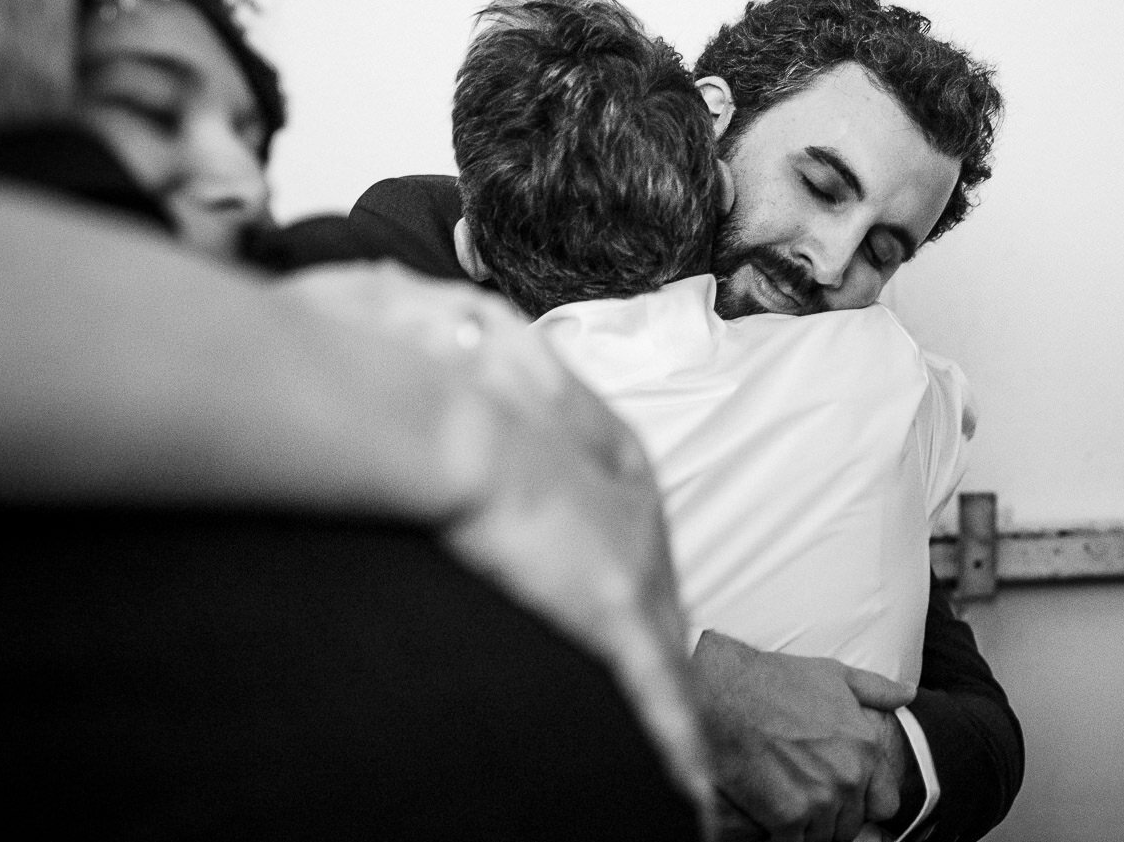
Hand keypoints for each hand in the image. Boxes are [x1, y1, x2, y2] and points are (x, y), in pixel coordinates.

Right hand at [278, 261, 709, 808]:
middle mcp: (634, 505)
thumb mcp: (457, 361)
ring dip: (670, 696)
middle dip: (656, 632)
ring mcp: (630, 558)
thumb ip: (462, 362)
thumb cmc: (438, 381)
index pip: (630, 515)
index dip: (627, 560)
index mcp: (605, 447)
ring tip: (680, 751)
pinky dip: (673, 739)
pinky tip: (688, 786)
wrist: (436, 410)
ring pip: (665, 643)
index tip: (623, 594)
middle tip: (658, 683)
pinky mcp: (613, 610)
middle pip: (658, 584)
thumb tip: (439, 338)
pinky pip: (655, 692)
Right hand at [692, 630, 914, 841]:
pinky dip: (782, 834)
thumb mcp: (832, 675)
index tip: (838, 792)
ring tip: (784, 801)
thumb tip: (907, 694)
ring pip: (823, 836)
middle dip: (830, 814)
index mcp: (866, 748)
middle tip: (802, 793)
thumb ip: (876, 689)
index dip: (861, 800)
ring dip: (806, 827)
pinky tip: (768, 812)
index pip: (883, 803)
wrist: (723, 691)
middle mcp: (849, 777)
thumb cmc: (773, 680)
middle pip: (850, 824)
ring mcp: (819, 800)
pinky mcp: (786, 816)